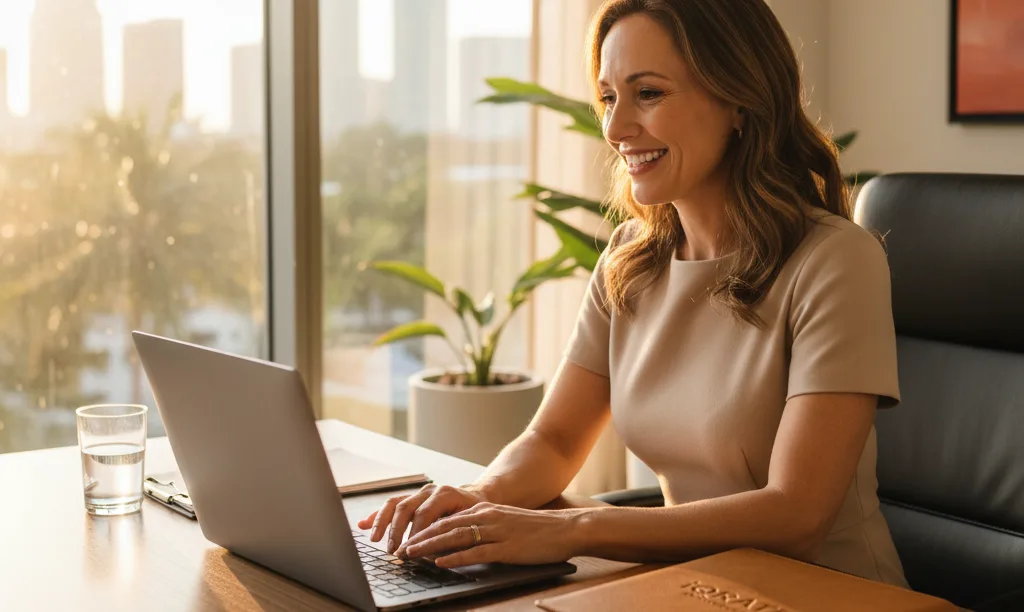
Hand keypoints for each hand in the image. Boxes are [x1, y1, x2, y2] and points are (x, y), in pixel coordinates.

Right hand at [356, 484, 487, 553]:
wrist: (477, 497)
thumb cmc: (474, 514)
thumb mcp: (469, 523)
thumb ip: (452, 534)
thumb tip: (434, 551)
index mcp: (445, 494)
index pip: (424, 514)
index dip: (415, 534)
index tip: (409, 552)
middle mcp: (429, 490)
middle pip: (405, 507)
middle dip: (396, 531)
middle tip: (392, 551)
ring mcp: (418, 493)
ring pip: (394, 504)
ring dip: (382, 522)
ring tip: (375, 540)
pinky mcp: (411, 498)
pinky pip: (390, 505)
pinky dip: (376, 515)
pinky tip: (363, 525)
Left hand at [396, 502, 582, 567]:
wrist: (565, 528)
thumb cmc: (536, 529)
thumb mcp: (504, 522)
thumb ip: (482, 528)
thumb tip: (459, 540)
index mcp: (484, 511)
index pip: (446, 519)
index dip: (423, 530)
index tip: (405, 540)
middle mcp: (486, 517)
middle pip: (444, 526)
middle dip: (418, 538)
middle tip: (399, 549)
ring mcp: (496, 531)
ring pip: (454, 537)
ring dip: (429, 547)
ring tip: (411, 555)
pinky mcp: (506, 547)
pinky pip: (475, 552)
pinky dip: (455, 557)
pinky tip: (440, 562)